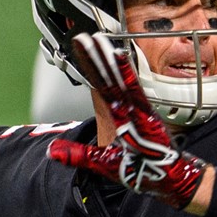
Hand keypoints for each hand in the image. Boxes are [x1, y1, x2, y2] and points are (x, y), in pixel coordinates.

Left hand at [47, 33, 206, 208]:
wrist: (166, 180)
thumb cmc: (139, 169)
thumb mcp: (101, 162)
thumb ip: (76, 155)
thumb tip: (50, 152)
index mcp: (114, 116)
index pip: (97, 86)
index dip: (87, 68)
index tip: (77, 50)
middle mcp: (124, 108)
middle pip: (105, 78)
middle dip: (94, 57)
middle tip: (83, 36)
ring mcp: (135, 110)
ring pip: (118, 80)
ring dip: (107, 60)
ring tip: (97, 40)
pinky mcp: (147, 115)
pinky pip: (135, 91)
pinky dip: (127, 75)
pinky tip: (119, 58)